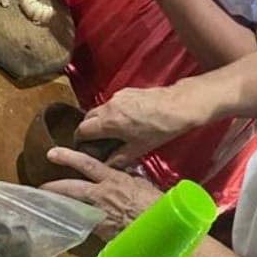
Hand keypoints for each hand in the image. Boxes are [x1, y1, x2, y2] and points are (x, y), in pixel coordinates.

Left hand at [41, 148, 162, 240]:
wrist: (159, 229)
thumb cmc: (154, 204)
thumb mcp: (141, 184)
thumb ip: (127, 176)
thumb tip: (122, 171)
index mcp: (112, 179)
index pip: (86, 164)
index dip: (68, 157)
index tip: (52, 153)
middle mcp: (102, 195)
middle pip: (73, 188)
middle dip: (54, 186)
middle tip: (39, 186)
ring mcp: (100, 214)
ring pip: (75, 207)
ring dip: (61, 206)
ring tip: (46, 205)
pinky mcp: (102, 231)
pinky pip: (84, 224)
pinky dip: (76, 221)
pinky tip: (67, 222)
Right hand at [76, 85, 196, 167]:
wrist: (176, 106)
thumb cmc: (159, 129)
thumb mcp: (138, 149)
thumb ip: (119, 158)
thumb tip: (107, 165)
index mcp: (109, 122)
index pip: (82, 130)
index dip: (79, 140)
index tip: (82, 148)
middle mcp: (109, 106)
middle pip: (88, 117)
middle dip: (87, 129)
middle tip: (94, 142)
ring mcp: (117, 97)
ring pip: (100, 109)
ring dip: (100, 120)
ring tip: (111, 133)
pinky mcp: (126, 91)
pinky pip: (112, 103)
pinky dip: (112, 112)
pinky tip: (124, 122)